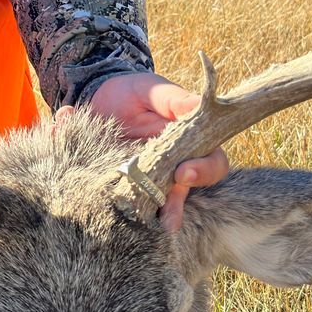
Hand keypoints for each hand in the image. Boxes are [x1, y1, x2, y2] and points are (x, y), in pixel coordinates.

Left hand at [74, 71, 230, 228]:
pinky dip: (112, 203)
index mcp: (190, 143)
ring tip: (138, 222)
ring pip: (154, 205)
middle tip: (162, 212)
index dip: (204, 171)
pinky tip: (104, 205)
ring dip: (148, 216)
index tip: (183, 173)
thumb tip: (198, 104)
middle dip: (175, 206)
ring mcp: (147, 180)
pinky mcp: (122, 186)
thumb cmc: (133, 92)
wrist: (98, 98)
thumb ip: (174, 98)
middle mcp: (172, 167)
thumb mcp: (152, 89)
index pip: (212, 164)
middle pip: (185, 193)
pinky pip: (123, 201)